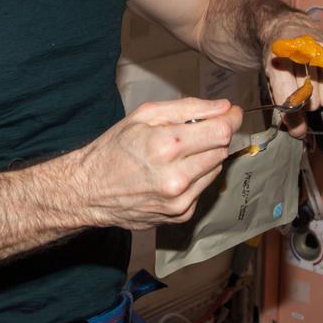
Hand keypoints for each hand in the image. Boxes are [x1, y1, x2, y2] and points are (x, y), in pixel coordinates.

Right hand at [76, 98, 242, 229]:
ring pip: (216, 169)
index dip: (231, 119)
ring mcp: (180, 200)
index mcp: (166, 146)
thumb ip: (189, 108)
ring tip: (179, 152)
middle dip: (215, 136)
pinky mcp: (180, 215)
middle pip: (221, 150)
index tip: (232, 113)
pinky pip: (203, 188)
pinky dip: (195, 176)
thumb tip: (224, 108)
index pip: (220, 132)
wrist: (89, 190)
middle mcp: (176, 177)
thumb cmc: (114, 148)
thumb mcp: (145, 115)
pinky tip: (173, 172)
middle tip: (197, 131)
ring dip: (206, 156)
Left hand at [263, 17, 322, 138]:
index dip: (291, 114)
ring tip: (314, 80)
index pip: (289, 100)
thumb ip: (286, 111)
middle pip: (312, 103)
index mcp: (279, 61)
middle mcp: (304, 52)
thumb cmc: (282, 61)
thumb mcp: (274, 83)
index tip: (292, 115)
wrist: (289, 29)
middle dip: (307, 101)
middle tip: (301, 86)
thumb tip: (300, 134)